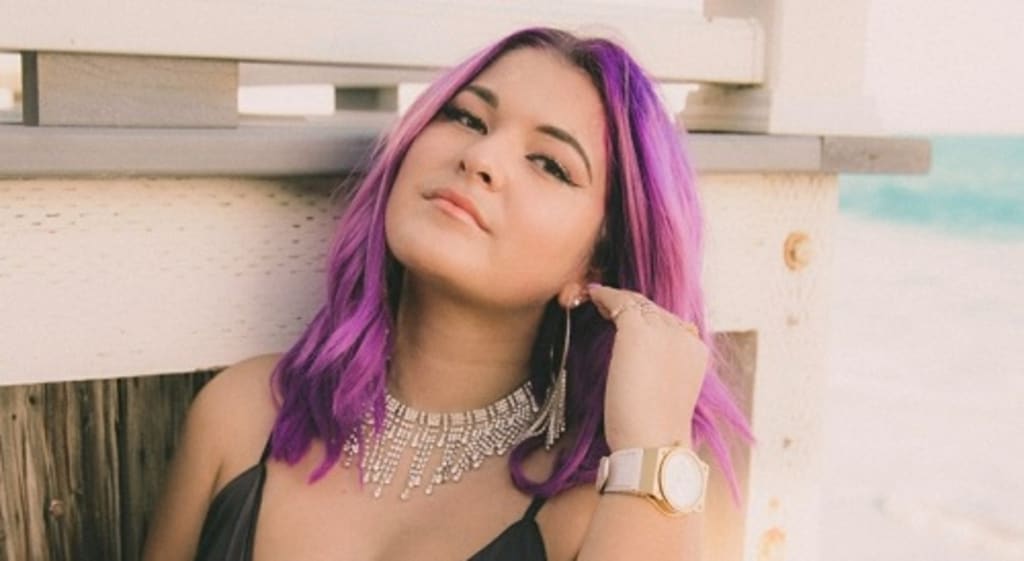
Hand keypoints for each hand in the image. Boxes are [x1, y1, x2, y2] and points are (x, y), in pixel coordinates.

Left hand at [584, 283, 708, 450]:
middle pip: (654, 311)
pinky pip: (620, 302)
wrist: (653, 444)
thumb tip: (639, 363)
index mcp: (695, 352)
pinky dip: (605, 297)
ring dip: (617, 302)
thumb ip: (659, 370)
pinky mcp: (637, 331)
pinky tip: (592, 296)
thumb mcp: (665, 394)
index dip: (646, 318)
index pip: (669, 324)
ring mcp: (664, 331)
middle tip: (607, 306)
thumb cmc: (651, 431)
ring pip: (638, 304)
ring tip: (598, 300)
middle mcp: (684, 336)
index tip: (624, 318)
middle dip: (631, 307)